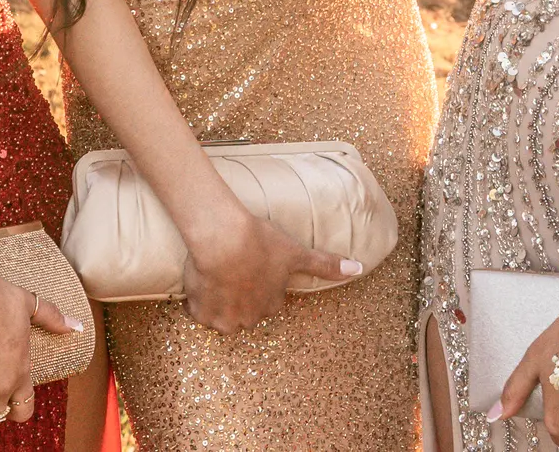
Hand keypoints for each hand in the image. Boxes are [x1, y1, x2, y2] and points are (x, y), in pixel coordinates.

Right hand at [180, 205, 362, 333]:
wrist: (223, 239)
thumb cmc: (261, 242)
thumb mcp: (297, 252)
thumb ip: (326, 264)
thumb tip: (359, 269)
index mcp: (271, 305)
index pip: (269, 301)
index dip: (261, 283)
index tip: (255, 268)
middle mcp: (250, 318)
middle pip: (246, 311)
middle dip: (242, 295)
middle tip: (235, 270)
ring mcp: (224, 319)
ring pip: (223, 316)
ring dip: (221, 302)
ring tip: (218, 275)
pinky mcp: (200, 314)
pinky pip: (199, 312)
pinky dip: (199, 301)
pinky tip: (202, 281)